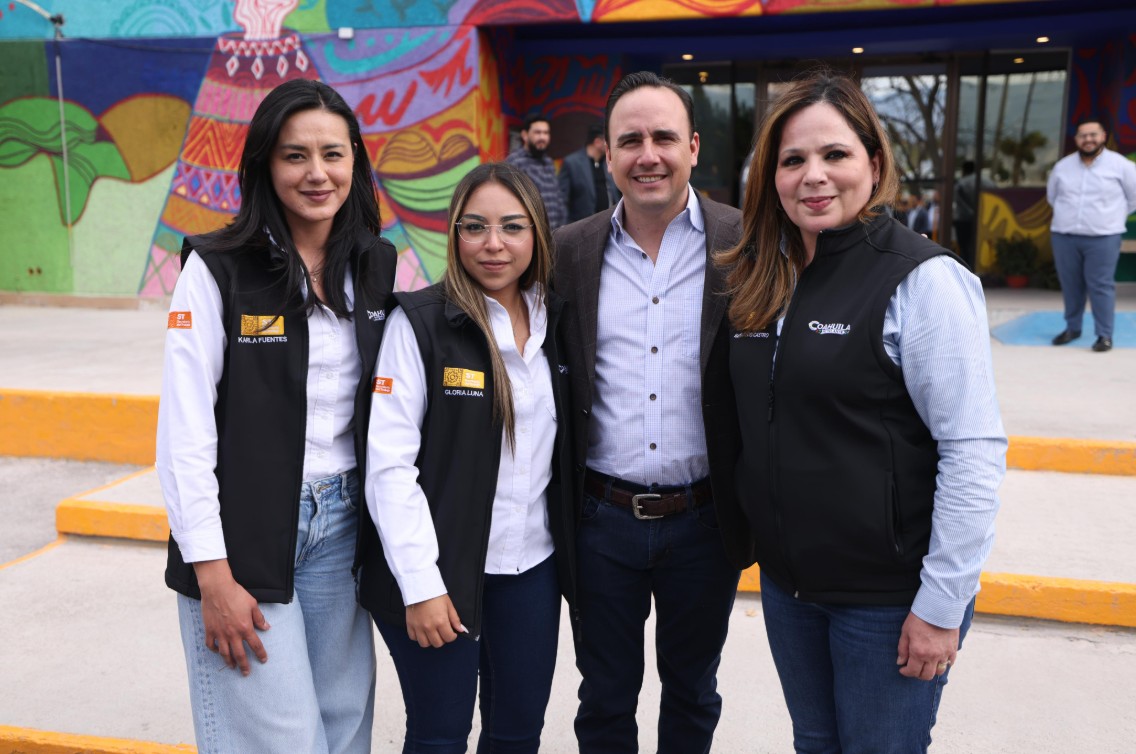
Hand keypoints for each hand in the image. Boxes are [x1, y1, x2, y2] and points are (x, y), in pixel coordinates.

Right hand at [193, 559, 269, 674]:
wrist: (217, 589)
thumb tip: (266, 627)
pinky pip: (211, 645)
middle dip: (244, 666)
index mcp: (245, 627)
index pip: (255, 645)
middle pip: (239, 654)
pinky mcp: (209, 630)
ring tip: (232, 666)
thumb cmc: (236, 594)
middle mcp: (233, 633)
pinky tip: (218, 652)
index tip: (263, 660)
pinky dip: (214, 650)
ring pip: (225, 653)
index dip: (260, 654)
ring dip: (229, 662)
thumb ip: (259, 618)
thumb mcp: (252, 604)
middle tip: (246, 673)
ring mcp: (220, 633)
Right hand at [405, 594, 462, 647]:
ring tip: (432, 634)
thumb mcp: (449, 605)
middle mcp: (429, 627)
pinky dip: (418, 637)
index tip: (451, 633)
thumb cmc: (435, 595)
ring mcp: (418, 627)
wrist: (420, 587)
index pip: (449, 638)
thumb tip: (460, 629)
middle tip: (442, 633)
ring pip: (425, 644)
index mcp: (441, 621)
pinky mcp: (410, 625)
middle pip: (437, 643)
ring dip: (430, 640)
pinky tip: (422, 631)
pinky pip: (413, 638)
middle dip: (442, 639)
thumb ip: (455, 619)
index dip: (452, 636)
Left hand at [896, 611, 958, 680]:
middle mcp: (932, 656)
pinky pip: (949, 663)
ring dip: (931, 671)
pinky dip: (943, 664)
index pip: (913, 671)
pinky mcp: (953, 650)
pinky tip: (937, 659)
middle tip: (913, 668)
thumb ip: (902, 649)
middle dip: (918, 674)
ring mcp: (944, 654)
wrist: (939, 608)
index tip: (902, 669)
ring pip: (939, 672)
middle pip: (926, 675)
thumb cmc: (920, 618)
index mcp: (919, 652)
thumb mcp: (906, 632)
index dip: (906, 672)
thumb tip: (900, 662)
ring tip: (925, 664)